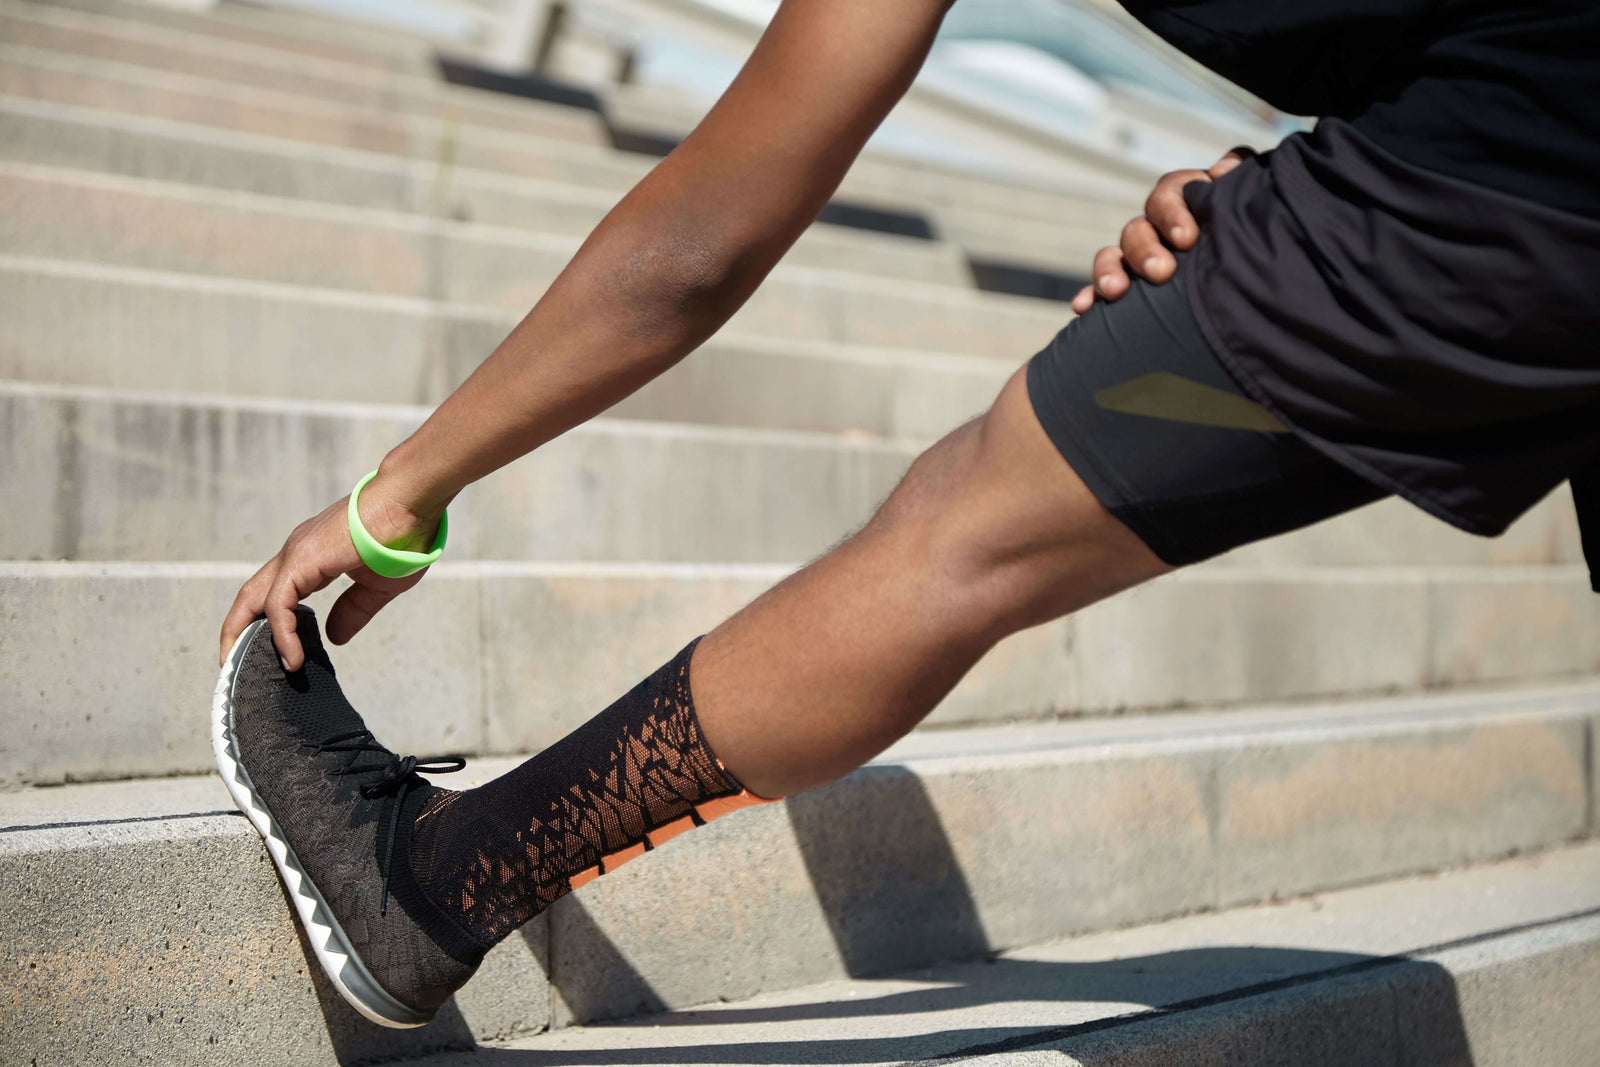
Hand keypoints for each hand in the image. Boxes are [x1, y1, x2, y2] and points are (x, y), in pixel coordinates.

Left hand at [218, 470, 441, 670]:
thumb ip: (352, 610)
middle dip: (236, 631)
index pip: (274, 594)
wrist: (411, 504)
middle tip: (232, 666)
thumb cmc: (402, 536)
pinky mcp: (302, 561)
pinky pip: (279, 606)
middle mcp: (295, 554)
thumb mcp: (376, 586)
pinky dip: (282, 635)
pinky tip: (294, 659)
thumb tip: (334, 637)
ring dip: (242, 635)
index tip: (268, 652)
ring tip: (244, 670)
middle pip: (250, 597)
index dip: (265, 623)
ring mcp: (295, 555)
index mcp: (311, 558)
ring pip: (252, 600)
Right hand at [1071, 147, 1252, 314]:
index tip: (1187, 238)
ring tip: (1115, 292)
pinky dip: (1090, 297)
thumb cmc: (1255, 228)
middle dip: (1144, 250)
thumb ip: (1242, 176)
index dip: (1173, 212)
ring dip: (1109, 272)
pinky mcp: (1129, 288)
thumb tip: (1222, 170)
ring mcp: (1139, 258)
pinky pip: (1102, 290)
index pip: (1169, 193)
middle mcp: (1157, 227)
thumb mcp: (1254, 197)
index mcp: (1186, 200)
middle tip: (1161, 272)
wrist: (1260, 268)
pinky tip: (1082, 308)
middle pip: (1137, 229)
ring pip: (1114, 257)